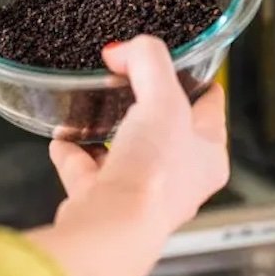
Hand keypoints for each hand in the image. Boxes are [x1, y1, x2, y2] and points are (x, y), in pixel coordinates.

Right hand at [29, 35, 228, 275]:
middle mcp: (178, 179)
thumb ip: (148, 60)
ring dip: (105, 128)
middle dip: (142, 103)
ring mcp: (139, 192)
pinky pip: (86, 171)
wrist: (113, 225)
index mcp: (207, 156)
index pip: (210, 106)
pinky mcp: (103, 202)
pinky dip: (73, 152)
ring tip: (92, 104)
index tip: (180, 61)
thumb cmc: (154, 173)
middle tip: (127, 78)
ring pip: (124, 152)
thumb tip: (124, 49)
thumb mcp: (163, 97)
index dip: (196, 79)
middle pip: (163, 129)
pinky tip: (64, 136)